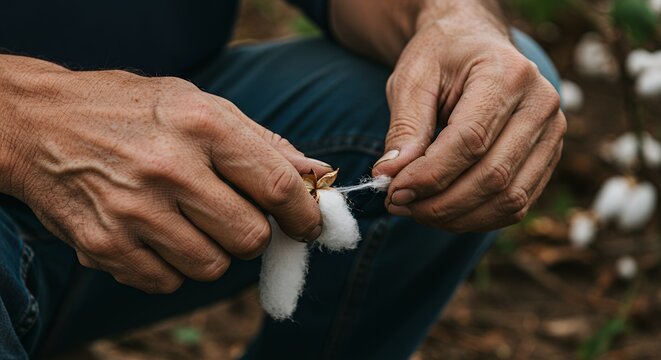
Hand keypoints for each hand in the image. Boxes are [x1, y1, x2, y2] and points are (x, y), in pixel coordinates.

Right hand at [0, 57, 329, 292]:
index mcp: (201, 125)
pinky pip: (167, 282)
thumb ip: (263, 143)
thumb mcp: (200, 105)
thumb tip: (316, 174)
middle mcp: (168, 168)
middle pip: (250, 236)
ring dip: (214, 250)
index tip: (309, 224)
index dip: (304, 213)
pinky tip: (156, 233)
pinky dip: (172, 265)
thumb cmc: (132, 110)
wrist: (39, 123)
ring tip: (189, 220)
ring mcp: (133, 211)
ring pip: (213, 266)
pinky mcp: (104, 245)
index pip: (276, 185)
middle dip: (255, 233)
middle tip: (237, 215)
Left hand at [372, 4, 565, 231]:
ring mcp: (552, 134)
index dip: (430, 175)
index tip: (393, 191)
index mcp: (508, 74)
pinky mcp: (548, 157)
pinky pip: (516, 204)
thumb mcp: (412, 79)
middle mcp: (541, 105)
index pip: (471, 140)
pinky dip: (477, 218)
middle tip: (398, 204)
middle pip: (493, 176)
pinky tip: (443, 211)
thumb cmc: (441, 56)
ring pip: (509, 199)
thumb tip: (389, 176)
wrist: (473, 42)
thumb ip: (404, 128)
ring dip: (457, 217)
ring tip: (416, 210)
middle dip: (439, 203)